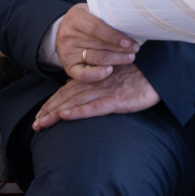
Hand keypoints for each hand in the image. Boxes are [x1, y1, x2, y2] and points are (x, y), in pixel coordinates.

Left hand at [33, 64, 159, 129]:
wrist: (159, 71)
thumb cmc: (138, 75)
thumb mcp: (113, 79)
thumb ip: (96, 85)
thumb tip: (78, 92)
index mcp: (93, 80)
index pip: (66, 92)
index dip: (51, 103)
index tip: (39, 115)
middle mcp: (95, 85)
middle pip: (66, 98)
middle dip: (49, 111)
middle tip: (35, 125)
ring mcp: (105, 92)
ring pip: (75, 103)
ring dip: (56, 113)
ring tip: (42, 123)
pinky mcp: (117, 100)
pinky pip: (95, 107)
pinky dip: (79, 112)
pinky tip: (65, 116)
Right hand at [55, 2, 137, 82]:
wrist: (64, 31)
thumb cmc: (85, 21)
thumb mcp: (90, 11)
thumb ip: (105, 16)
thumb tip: (129, 23)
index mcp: (74, 18)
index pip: (96, 28)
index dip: (114, 36)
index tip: (129, 42)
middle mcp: (68, 35)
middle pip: (99, 45)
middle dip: (121, 49)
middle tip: (135, 49)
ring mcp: (67, 51)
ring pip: (97, 58)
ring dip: (117, 59)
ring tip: (130, 57)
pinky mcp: (68, 66)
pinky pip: (83, 75)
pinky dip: (98, 74)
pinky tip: (110, 70)